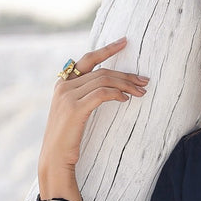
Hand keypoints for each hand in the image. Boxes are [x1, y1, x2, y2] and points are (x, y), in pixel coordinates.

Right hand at [37, 37, 149, 200]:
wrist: (55, 158)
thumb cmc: (68, 139)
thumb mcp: (74, 113)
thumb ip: (84, 97)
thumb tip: (109, 89)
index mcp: (63, 84)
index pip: (87, 59)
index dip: (107, 49)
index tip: (125, 42)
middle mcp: (63, 86)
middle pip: (101, 71)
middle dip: (126, 74)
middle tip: (144, 80)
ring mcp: (67, 96)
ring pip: (103, 80)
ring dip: (126, 85)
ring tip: (141, 91)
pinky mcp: (75, 108)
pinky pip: (101, 94)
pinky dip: (116, 94)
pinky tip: (126, 99)